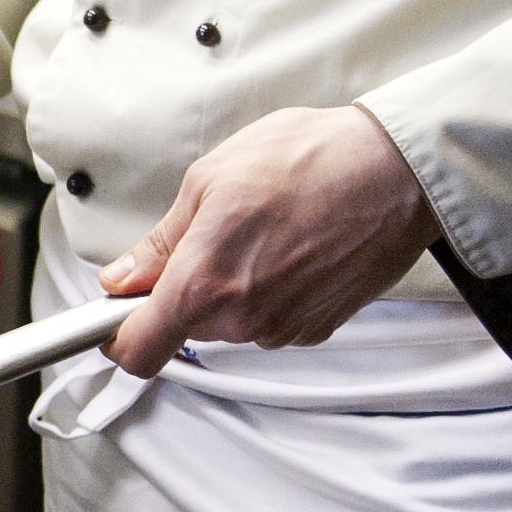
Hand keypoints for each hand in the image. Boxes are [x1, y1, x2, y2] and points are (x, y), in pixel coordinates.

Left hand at [99, 104, 437, 376]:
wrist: (397, 170)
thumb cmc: (312, 160)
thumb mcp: (210, 180)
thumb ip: (160, 241)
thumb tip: (125, 275)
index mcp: (204, 282)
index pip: (137, 350)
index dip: (117, 336)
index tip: (114, 316)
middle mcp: (243, 319)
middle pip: (185, 328)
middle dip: (186, 289)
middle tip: (211, 233)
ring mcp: (283, 328)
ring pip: (231, 322)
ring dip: (233, 286)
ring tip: (264, 229)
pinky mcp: (317, 328)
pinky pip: (271, 317)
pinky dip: (272, 289)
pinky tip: (292, 244)